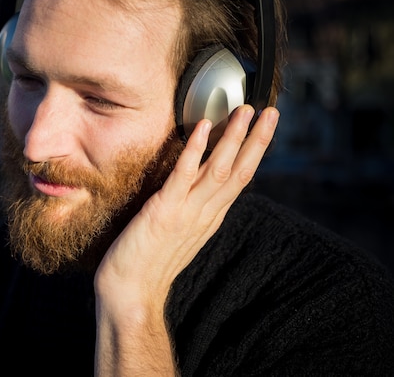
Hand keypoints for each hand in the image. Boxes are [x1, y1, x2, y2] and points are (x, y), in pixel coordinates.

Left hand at [94, 105, 278, 374]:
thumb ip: (193, 209)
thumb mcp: (181, 232)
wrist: (132, 293)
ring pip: (218, 169)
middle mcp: (205, 213)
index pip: (241, 179)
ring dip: (233, 138)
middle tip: (271, 110)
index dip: (255, 152)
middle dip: (257, 140)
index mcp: (210, 217)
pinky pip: (183, 175)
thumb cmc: (150, 262)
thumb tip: (196, 187)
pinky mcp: (164, 211)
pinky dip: (195, 150)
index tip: (265, 128)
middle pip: (240, 171)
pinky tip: (203, 127)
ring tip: (245, 110)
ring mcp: (187, 212)